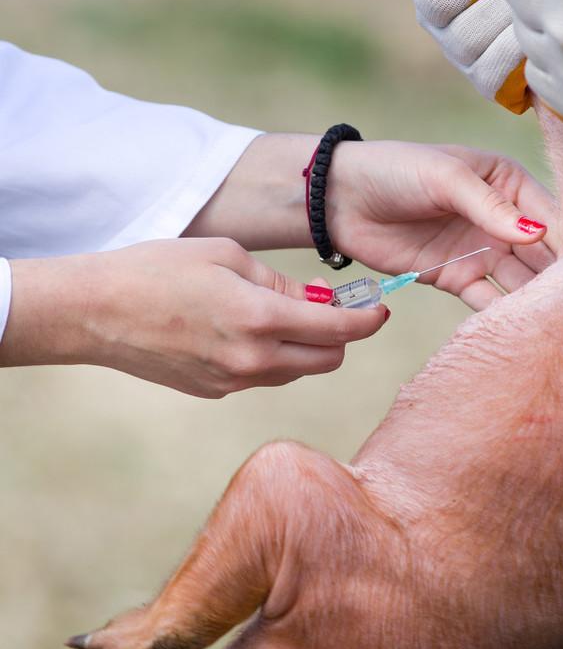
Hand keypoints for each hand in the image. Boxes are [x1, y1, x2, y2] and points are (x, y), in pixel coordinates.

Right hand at [0, 238, 387, 397]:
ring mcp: (233, 382)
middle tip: (334, 307)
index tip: (381, 310)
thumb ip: (281, 281)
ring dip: (306, 348)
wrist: (95, 312)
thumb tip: (319, 298)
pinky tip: (247, 330)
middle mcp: (253, 360)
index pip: (339, 330)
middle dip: (341, 336)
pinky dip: (272, 357)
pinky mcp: (215, 392)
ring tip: (286, 313)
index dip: (368, 320)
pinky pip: (263, 377)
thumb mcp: (227, 255)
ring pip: (296, 372)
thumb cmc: (158, 269)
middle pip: (327, 360)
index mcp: (260, 318)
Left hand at [326, 141, 556, 310]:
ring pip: (520, 281)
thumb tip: (536, 234)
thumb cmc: (395, 170)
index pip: (550, 215)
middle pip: (542, 253)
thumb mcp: (445, 177)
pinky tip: (521, 331)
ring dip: (536, 300)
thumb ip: (490, 207)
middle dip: (562, 278)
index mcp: (508, 183)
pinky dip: (502, 315)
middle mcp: (502, 219)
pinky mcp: (456, 278)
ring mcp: (481, 251)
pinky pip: (486, 300)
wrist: (341, 199)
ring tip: (560, 324)